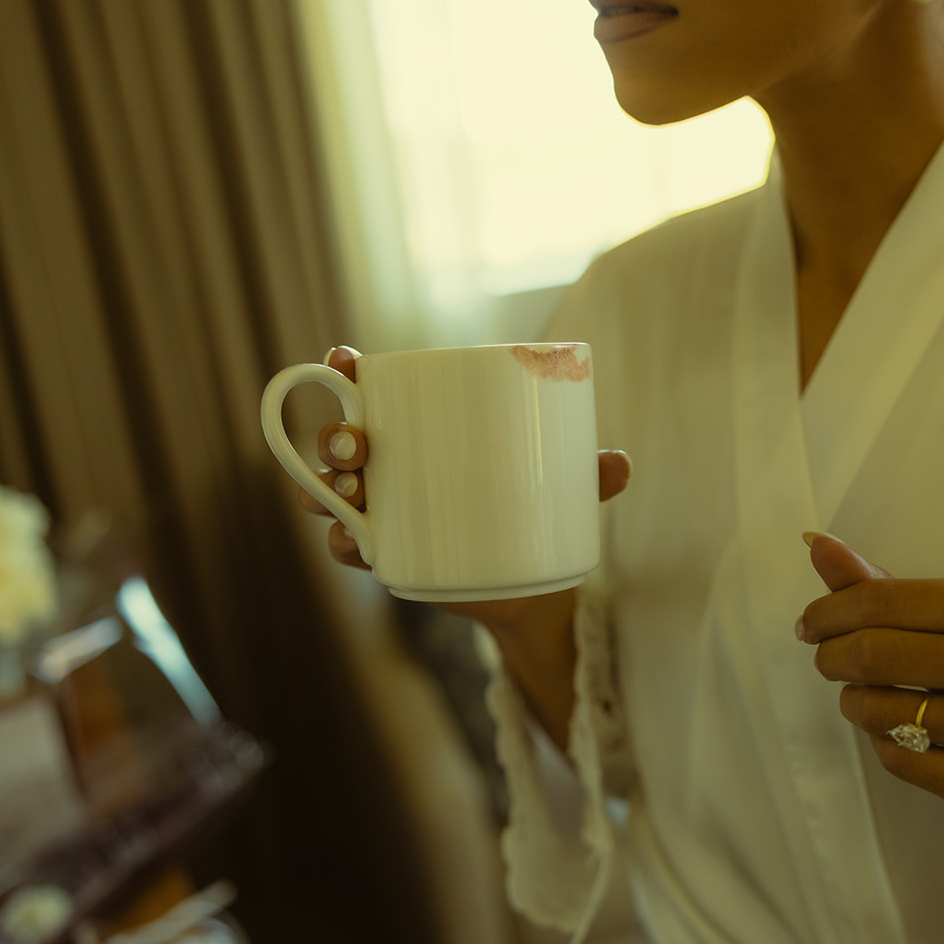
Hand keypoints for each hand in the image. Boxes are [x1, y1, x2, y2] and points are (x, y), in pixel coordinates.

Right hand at [298, 345, 632, 627]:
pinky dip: (341, 542)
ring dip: (324, 485)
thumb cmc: (536, 507)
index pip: (370, 391)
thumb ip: (589, 474)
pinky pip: (346, 546)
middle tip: (357, 443)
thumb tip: (619, 464)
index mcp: (420, 429)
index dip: (344, 371)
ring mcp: (382, 511)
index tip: (345, 359)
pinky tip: (351, 540)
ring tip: (351, 488)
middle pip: (340, 439)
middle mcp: (389, 465)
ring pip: (329, 491)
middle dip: (334, 434)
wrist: (532, 584)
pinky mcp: (387, 555)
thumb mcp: (564, 487)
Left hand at [794, 533, 943, 824]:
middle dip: (831, 656)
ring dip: (854, 702)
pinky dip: (882, 743)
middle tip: (827, 660)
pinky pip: (897, 758)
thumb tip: (815, 544)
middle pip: (873, 654)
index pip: (882, 599)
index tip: (809, 625)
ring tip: (868, 697)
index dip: (828, 612)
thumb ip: (880, 584)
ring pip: (877, 711)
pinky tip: (901, 733)